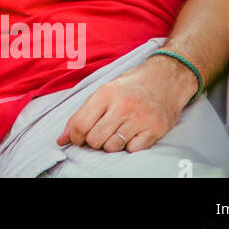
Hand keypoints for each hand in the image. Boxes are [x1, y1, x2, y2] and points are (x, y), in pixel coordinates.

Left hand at [55, 55, 198, 152]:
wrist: (166, 79)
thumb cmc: (130, 87)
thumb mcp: (104, 92)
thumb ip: (82, 114)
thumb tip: (62, 139)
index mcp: (106, 93)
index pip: (80, 124)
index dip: (74, 137)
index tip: (78, 138)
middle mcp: (123, 105)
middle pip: (95, 139)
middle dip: (93, 141)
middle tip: (100, 134)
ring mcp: (141, 118)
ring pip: (112, 147)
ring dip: (111, 144)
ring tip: (117, 133)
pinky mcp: (156, 129)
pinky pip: (133, 150)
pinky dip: (129, 146)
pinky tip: (132, 134)